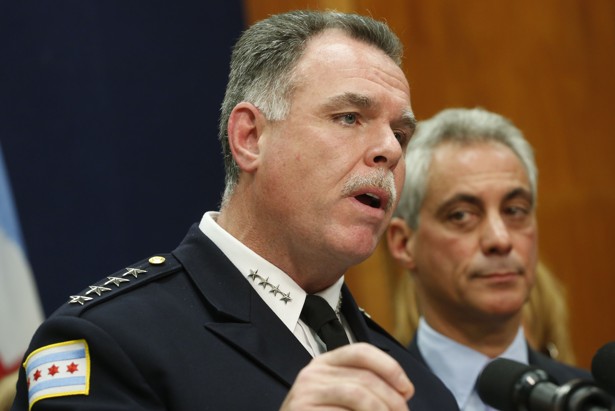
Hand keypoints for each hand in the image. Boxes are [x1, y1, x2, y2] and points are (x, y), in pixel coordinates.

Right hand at [280, 342, 413, 409]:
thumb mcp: (338, 394)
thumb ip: (364, 385)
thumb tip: (404, 390)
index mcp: (325, 362)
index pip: (362, 352)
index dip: (390, 368)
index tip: (407, 389)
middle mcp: (313, 373)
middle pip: (365, 378)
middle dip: (392, 400)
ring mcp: (306, 394)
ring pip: (358, 396)